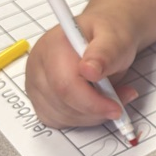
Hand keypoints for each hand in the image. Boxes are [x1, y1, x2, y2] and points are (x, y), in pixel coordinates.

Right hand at [25, 11, 138, 128]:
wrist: (104, 37)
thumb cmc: (109, 35)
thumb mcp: (116, 38)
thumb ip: (105, 53)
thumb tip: (90, 70)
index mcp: (53, 45)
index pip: (65, 85)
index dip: (92, 102)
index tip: (116, 107)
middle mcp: (38, 65)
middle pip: (61, 104)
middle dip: (95, 110)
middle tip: (119, 101)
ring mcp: (36, 83)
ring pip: (61, 116)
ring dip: (91, 115)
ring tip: (111, 97)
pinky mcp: (40, 99)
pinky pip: (58, 120)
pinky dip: (81, 118)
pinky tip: (94, 104)